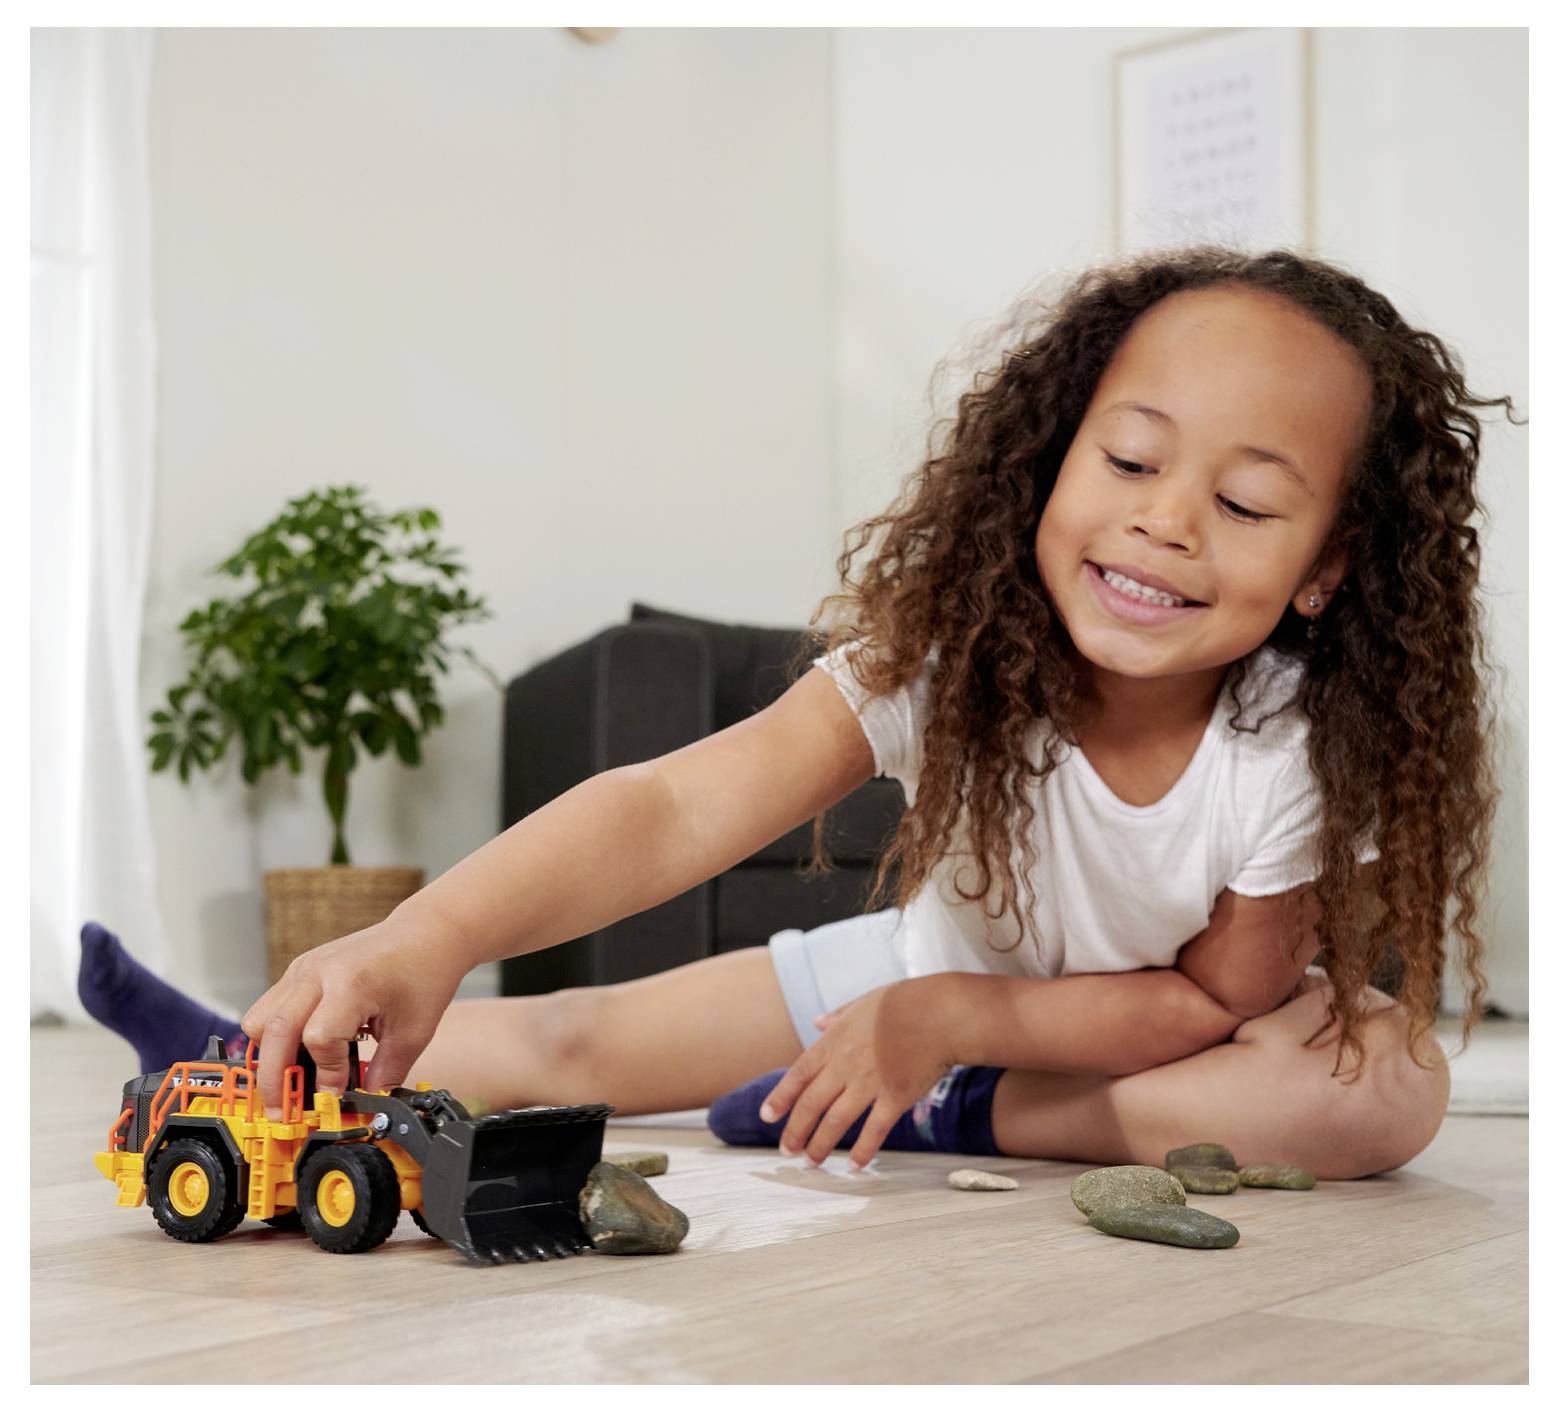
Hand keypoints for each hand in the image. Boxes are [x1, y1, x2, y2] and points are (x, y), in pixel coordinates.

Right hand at [240, 904, 467, 1115]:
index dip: (326, 1073)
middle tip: (279, 1111)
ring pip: (259, 1018)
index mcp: (351, 982)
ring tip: (290, 1078)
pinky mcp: (299, 968)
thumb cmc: (423, 973)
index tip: (335, 1095)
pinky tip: (301, 1050)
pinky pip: (270, 1006)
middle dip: (273, 1079)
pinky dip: (276, 1034)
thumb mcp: (414, 1031)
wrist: (426, 930)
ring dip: (268, 1054)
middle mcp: (319, 971)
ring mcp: (304, 967)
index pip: (319, 1038)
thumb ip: (386, 1072)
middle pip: (274, 1031)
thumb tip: (362, 1105)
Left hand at [759, 976, 957, 1169]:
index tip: (767, 1117)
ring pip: (836, 1122)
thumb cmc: (906, 1002)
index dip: (781, 1097)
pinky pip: (874, 1130)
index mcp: (835, 1041)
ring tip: (812, 1163)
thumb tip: (816, 1021)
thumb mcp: (864, 1002)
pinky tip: (855, 1166)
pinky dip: (863, 1151)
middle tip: (787, 1150)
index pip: (798, 1074)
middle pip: (811, 1104)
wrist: (942, 1013)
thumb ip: (837, 1015)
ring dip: (820, 1146)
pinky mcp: (896, 1098)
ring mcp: (870, 1083)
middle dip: (796, 1131)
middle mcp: (846, 1065)